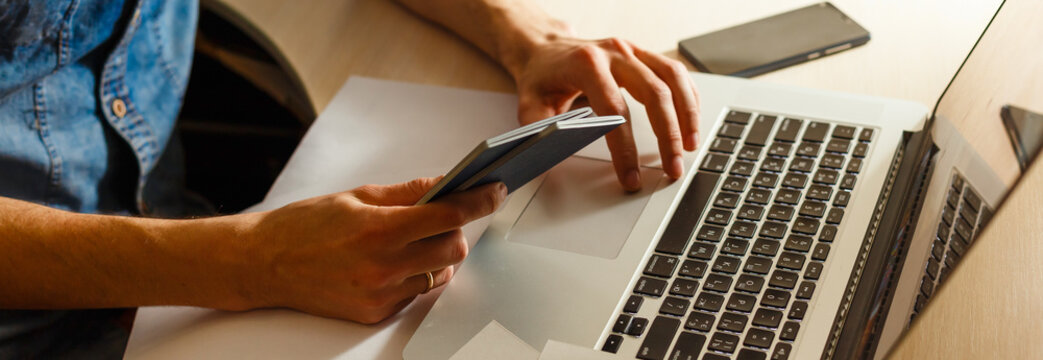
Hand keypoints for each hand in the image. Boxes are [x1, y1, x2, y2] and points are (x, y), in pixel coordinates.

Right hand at [241, 178, 506, 323]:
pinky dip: (415, 275)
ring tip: (410, 240)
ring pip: (439, 274)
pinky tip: (392, 262)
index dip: (479, 200)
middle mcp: (383, 266)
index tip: (494, 190)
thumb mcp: (357, 196)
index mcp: (379, 228)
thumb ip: (408, 192)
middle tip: (441, 217)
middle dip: (455, 229)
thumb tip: (445, 182)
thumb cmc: (304, 225)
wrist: (263, 263)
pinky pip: (416, 292)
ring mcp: (380, 294)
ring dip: (436, 255)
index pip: (448, 214)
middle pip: (453, 248)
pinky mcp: (375, 313)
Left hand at [511, 36, 700, 190]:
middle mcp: (615, 52)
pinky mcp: (643, 54)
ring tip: (691, 147)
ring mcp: (632, 50)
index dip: (625, 147)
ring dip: (687, 115)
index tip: (632, 176)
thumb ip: (541, 130)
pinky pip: (675, 72)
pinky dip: (688, 98)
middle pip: (654, 93)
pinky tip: (691, 122)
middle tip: (673, 168)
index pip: (615, 109)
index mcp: (586, 64)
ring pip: (673, 78)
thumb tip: (556, 157)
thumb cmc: (542, 76)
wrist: (546, 48)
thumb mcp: (529, 104)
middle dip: (668, 135)